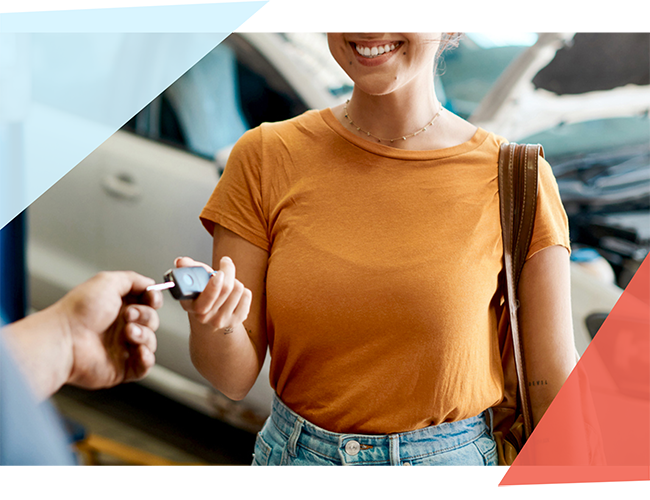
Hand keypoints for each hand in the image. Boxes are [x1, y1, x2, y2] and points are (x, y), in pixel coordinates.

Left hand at [55, 271, 162, 388]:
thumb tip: (151, 284)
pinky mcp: (122, 367)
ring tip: (128, 333)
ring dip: (145, 335)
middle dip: (146, 316)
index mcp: (118, 306)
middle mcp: (121, 326)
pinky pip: (145, 365)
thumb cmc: (79, 312)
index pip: (148, 302)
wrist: (65, 340)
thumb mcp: (107, 282)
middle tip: (128, 316)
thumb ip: (133, 279)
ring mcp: (122, 347)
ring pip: (151, 341)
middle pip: (152, 320)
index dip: (153, 300)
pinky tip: (138, 350)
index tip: (151, 299)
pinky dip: (146, 358)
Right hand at [175, 256, 251, 333]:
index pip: (205, 297)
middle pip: (226, 288)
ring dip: (234, 281)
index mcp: (190, 305)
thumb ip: (188, 269)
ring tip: (227, 283)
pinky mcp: (236, 321)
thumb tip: (181, 261)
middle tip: (225, 263)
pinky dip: (243, 290)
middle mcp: (205, 316)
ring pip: (238, 289)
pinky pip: (246, 296)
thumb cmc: (202, 293)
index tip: (219, 274)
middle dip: (228, 271)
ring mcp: (221, 320)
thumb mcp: (193, 281)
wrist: (209, 316)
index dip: (214, 285)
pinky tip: (234, 294)